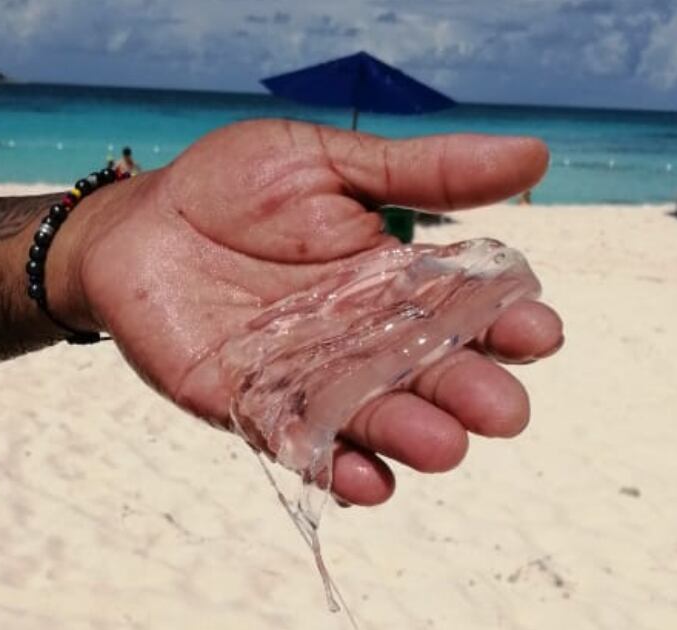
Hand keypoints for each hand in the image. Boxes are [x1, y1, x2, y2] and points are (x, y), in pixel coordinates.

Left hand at [61, 120, 561, 505]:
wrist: (136, 220)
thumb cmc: (233, 186)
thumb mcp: (330, 164)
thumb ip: (423, 172)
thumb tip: (536, 155)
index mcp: (393, 279)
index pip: (463, 308)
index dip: (503, 323)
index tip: (540, 330)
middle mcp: (363, 338)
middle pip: (426, 374)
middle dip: (467, 393)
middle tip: (504, 412)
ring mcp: (310, 378)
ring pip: (371, 415)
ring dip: (409, 436)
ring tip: (445, 447)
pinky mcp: (251, 407)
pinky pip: (299, 444)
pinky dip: (333, 467)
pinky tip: (367, 483)